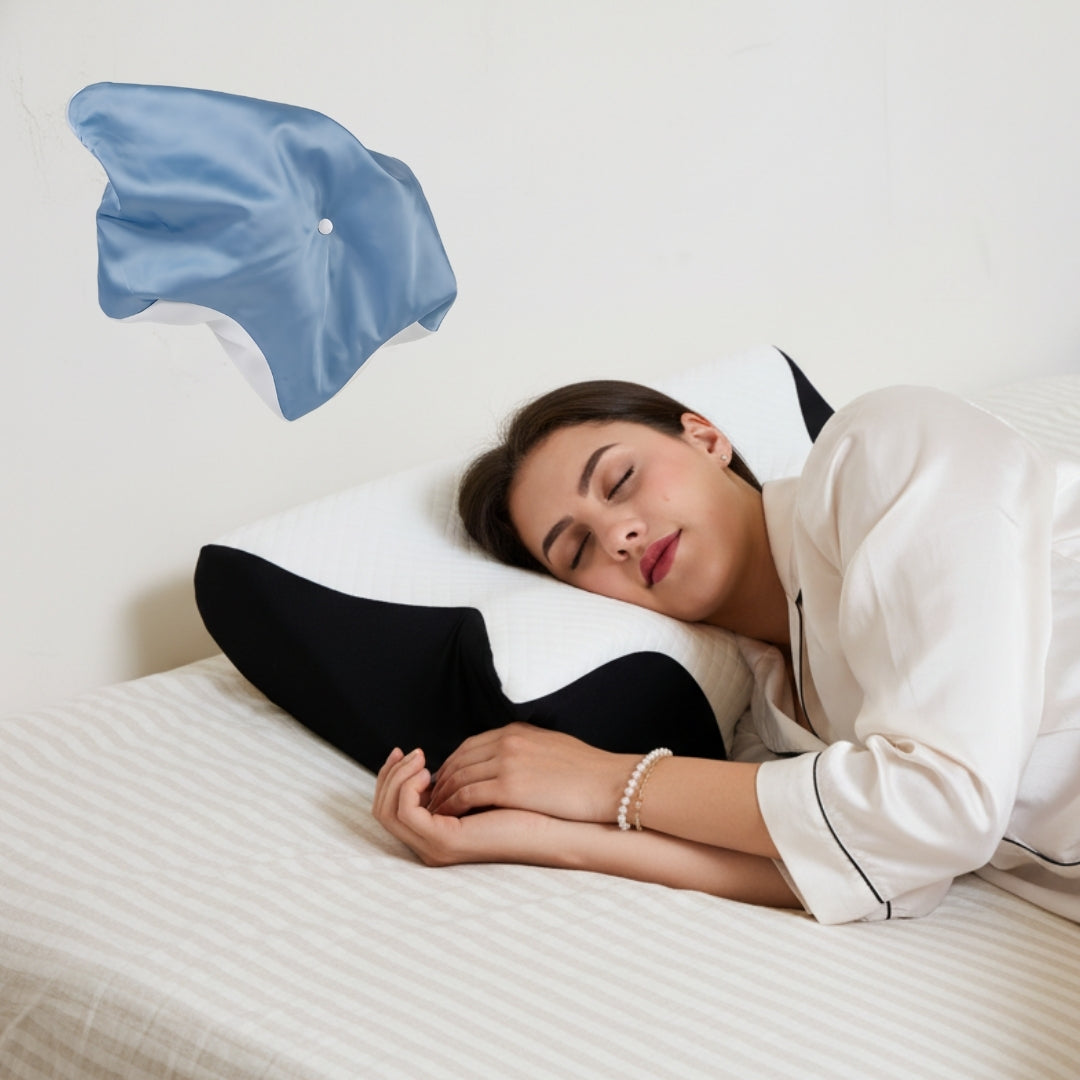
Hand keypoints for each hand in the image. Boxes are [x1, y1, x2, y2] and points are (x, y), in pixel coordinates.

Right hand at [372, 746, 557, 866]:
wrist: (560, 823)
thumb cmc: (532, 802)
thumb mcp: (488, 784)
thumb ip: (464, 778)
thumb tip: (445, 760)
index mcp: (439, 830)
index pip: (394, 807)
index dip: (393, 777)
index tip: (407, 752)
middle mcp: (431, 842)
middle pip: (383, 810)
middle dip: (389, 775)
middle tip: (408, 753)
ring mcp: (434, 845)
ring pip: (387, 811)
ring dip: (396, 778)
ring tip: (420, 760)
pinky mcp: (443, 841)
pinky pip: (404, 814)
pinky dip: (407, 788)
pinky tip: (425, 772)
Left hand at [426, 722, 635, 824]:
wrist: (610, 783)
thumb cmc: (587, 772)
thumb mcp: (550, 747)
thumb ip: (525, 750)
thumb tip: (511, 762)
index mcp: (516, 731)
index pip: (469, 746)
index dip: (451, 765)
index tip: (443, 783)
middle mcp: (506, 741)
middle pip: (457, 760)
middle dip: (438, 781)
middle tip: (427, 800)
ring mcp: (506, 762)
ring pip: (456, 777)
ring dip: (439, 796)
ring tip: (431, 813)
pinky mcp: (509, 785)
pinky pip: (466, 795)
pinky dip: (450, 807)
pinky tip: (445, 819)